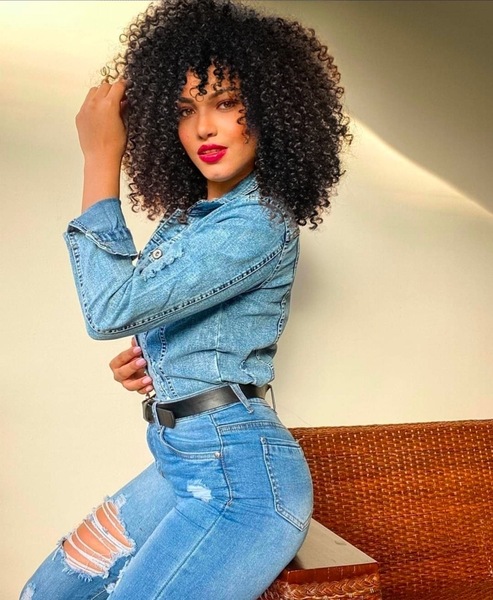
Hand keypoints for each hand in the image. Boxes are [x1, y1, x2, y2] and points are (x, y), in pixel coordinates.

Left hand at [76, 80, 126, 210]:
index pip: (118, 86)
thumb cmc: (115, 146)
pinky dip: (93, 104)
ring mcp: (85, 109)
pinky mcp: (80, 116)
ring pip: (93, 92)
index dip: (124, 86)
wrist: (101, 158)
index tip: (127, 87)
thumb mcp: (125, 126)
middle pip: (104, 86)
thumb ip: (124, 110)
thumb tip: (124, 101)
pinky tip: (99, 114)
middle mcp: (95, 104)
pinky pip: (86, 103)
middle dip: (112, 89)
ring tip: (107, 105)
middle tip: (119, 97)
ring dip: (101, 94)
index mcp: (109, 105)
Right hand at [109, 338, 153, 394]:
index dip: (129, 354)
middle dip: (133, 367)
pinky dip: (145, 389)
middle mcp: (120, 375)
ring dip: (139, 382)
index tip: (138, 349)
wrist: (144, 367)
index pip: (120, 359)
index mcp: (117, 364)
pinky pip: (140, 392)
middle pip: (123, 373)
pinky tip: (151, 385)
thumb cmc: (137, 357)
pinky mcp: (137, 389)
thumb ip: (135, 345)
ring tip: (148, 378)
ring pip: (130, 386)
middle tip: (143, 361)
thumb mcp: (136, 351)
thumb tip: (136, 340)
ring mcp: (128, 383)